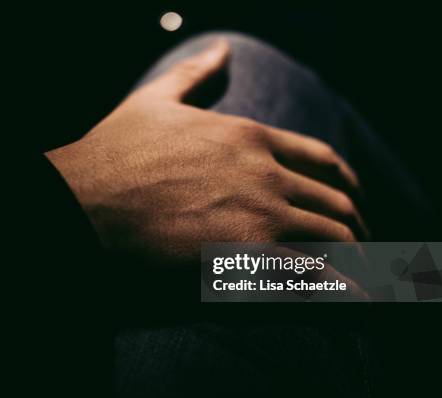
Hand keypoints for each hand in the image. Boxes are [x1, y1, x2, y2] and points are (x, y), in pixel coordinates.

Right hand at [45, 39, 367, 264]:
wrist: (80, 203)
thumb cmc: (113, 154)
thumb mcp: (154, 101)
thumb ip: (194, 75)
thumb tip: (224, 50)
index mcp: (247, 137)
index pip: (322, 160)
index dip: (347, 184)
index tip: (353, 202)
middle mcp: (262, 174)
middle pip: (336, 206)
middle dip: (357, 230)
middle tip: (361, 250)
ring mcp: (256, 218)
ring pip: (333, 243)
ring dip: (353, 264)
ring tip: (358, 283)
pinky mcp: (242, 261)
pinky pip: (308, 280)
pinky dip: (333, 293)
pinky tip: (339, 303)